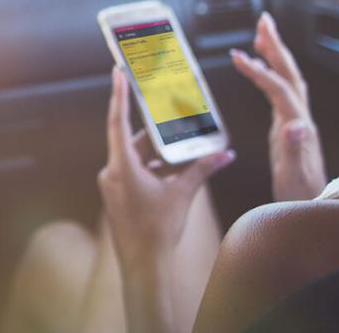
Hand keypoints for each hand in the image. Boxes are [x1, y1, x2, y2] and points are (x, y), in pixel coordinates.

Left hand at [97, 66, 234, 268]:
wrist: (144, 266)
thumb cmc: (159, 229)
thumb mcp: (183, 194)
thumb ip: (202, 170)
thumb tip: (226, 154)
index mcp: (122, 166)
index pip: (118, 122)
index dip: (119, 95)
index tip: (117, 72)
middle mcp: (112, 172)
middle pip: (134, 141)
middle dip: (158, 131)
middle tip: (172, 112)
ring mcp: (113, 185)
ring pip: (136, 158)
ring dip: (159, 153)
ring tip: (183, 145)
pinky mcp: (118, 196)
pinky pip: (135, 172)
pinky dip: (153, 168)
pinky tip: (175, 170)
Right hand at [230, 11, 326, 201]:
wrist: (314, 210)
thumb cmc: (301, 197)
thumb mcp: (293, 178)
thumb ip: (293, 151)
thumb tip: (295, 125)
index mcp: (300, 127)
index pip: (279, 89)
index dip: (259, 71)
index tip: (237, 56)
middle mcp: (301, 119)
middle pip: (290, 74)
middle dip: (276, 46)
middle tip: (263, 20)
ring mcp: (297, 122)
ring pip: (288, 79)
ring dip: (276, 55)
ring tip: (261, 34)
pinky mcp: (291, 128)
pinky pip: (281, 92)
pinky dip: (270, 75)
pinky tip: (261, 70)